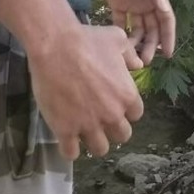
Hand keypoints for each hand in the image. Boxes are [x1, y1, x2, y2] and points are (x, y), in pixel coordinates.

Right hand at [28, 22, 145, 159]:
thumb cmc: (87, 40)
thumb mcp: (116, 40)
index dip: (125, 110)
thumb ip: (130, 55)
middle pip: (121, 136)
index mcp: (127, 96)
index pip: (135, 114)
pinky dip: (69, 149)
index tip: (114, 104)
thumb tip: (138, 65)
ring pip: (100, 149)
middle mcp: (112, 115)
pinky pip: (71, 153)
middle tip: (100, 119)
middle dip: (112, 129)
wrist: (55, 46)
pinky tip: (65, 139)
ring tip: (83, 131)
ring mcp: (88, 125)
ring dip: (94, 141)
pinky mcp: (65, 130)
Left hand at [92, 0, 175, 65]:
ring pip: (137, 29)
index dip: (168, 37)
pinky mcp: (117, 3)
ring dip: (136, 43)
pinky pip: (120, 23)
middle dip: (150, 46)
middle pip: (152, 29)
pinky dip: (120, 33)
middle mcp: (146, 2)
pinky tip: (117, 45)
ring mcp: (132, 4)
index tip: (168, 54)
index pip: (166, 21)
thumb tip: (165, 8)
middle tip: (145, 61)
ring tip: (131, 57)